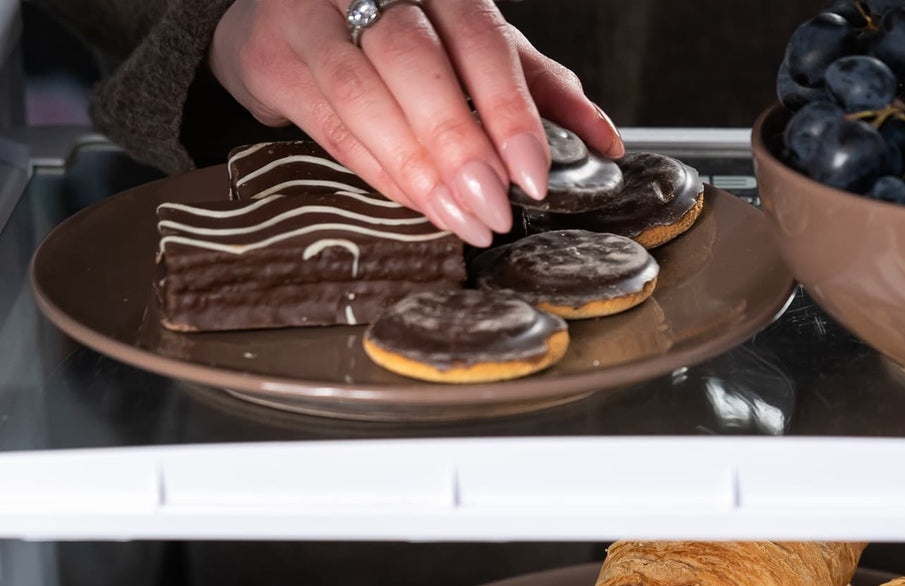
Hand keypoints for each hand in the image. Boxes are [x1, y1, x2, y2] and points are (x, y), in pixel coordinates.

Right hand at [209, 0, 624, 245]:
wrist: (291, 14)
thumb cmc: (399, 28)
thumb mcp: (472, 45)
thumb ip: (535, 85)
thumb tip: (603, 139)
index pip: (479, 39)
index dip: (509, 110)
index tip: (533, 175)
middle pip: (416, 64)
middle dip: (460, 145)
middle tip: (495, 207)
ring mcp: (312, 19)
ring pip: (365, 100)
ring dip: (421, 171)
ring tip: (464, 218)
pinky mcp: (274, 60)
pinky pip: (333, 129)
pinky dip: (382, 174)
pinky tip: (420, 202)